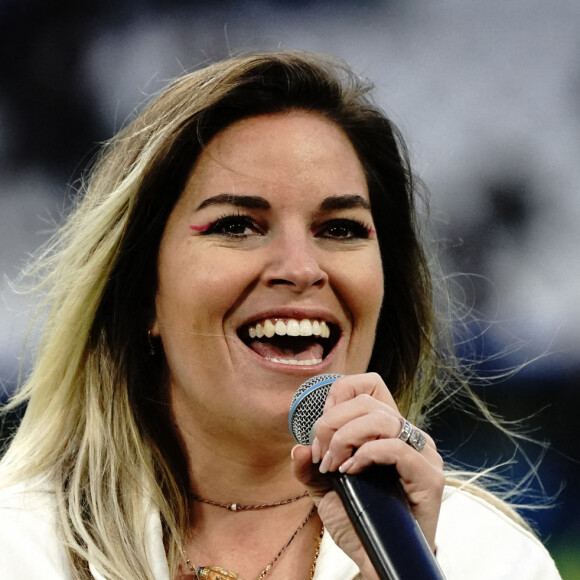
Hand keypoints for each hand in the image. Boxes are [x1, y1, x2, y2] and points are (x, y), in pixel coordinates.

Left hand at [290, 373, 443, 577]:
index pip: (370, 384)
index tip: (320, 427)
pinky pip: (396, 448)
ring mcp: (422, 454)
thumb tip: (297, 448)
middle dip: (332, 423)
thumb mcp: (324, 490)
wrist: (376, 558)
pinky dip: (367, 454)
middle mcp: (407, 435)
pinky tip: (351, 471)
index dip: (339, 395)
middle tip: (321, 454)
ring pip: (381, 419)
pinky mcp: (429, 476)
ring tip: (334, 466)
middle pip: (367, 401)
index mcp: (386, 429)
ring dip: (346, 438)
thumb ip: (309, 467)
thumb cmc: (357, 520)